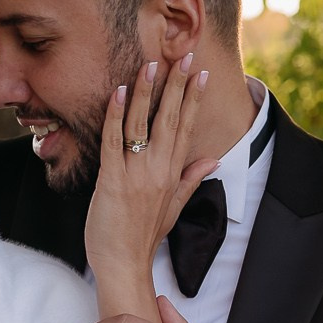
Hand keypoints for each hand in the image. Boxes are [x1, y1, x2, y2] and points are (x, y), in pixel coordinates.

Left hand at [82, 53, 217, 291]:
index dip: (194, 100)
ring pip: (143, 126)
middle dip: (178, 86)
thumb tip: (211, 161)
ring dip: (147, 92)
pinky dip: (114, 116)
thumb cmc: (143, 238)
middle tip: (185, 55)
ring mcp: (136, 176)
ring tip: (151, 64)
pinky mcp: (112, 182)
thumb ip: (190, 180)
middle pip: (171, 120)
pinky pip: (113, 143)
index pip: (187, 129)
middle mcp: (158, 171)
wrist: (124, 266)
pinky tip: (117, 92)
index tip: (201, 73)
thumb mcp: (173, 208)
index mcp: (173, 175)